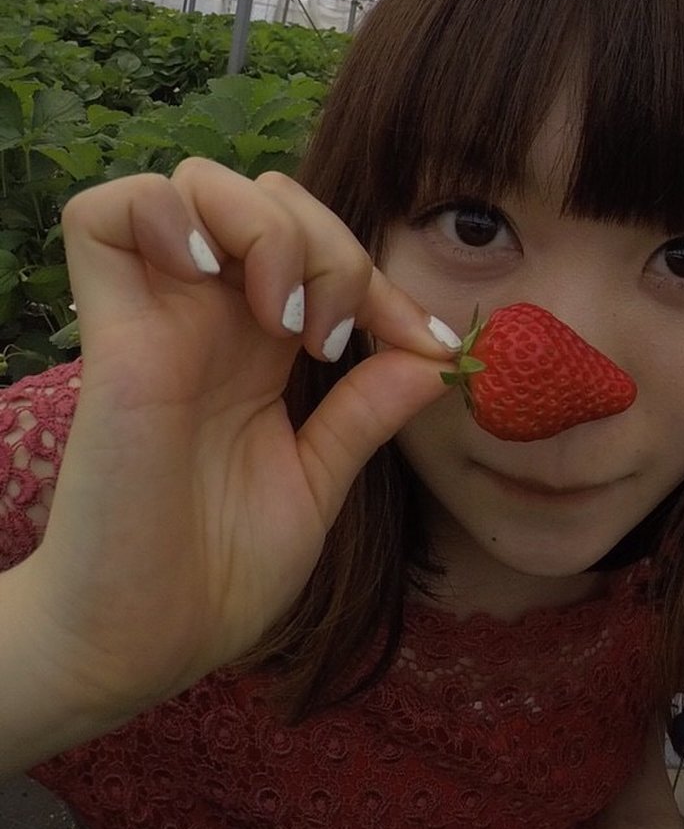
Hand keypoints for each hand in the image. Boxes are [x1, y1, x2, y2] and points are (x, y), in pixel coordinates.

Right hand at [18, 160, 457, 735]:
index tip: (430, 346)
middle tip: (334, 336)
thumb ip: (366, 413)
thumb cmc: (217, 576)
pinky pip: (103, 213)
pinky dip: (164, 214)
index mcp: (262, 350)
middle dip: (331, 241)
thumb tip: (436, 356)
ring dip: (262, 223)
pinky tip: (211, 276)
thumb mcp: (317, 484)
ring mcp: (159, 321)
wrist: (142, 647)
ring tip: (280, 313)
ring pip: (194, 181)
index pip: (322, 248)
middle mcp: (210, 321)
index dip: (385, 278)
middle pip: (269, 195)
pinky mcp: (112, 338)